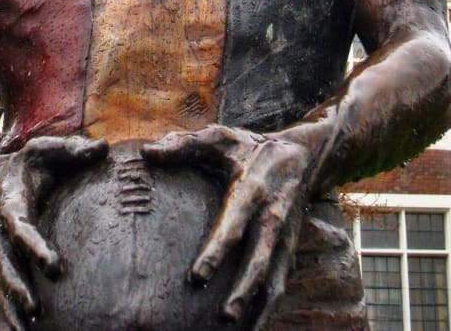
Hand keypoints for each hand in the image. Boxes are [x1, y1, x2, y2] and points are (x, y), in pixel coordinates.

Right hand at [0, 135, 107, 329]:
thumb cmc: (24, 166)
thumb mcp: (43, 150)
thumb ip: (71, 149)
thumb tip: (103, 148)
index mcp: (11, 206)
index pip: (22, 229)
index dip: (35, 247)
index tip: (53, 266)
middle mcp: (1, 233)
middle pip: (6, 265)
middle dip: (19, 287)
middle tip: (37, 308)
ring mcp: (0, 251)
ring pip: (3, 282)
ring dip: (14, 305)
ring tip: (31, 326)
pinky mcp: (6, 262)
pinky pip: (5, 289)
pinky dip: (11, 311)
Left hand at [143, 124, 315, 325]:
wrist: (304, 156)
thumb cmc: (250, 148)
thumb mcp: (220, 137)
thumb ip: (183, 145)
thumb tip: (146, 154)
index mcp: (252, 190)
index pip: (234, 225)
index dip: (217, 252)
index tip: (197, 277)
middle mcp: (272, 218)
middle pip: (259, 261)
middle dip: (242, 291)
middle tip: (223, 318)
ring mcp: (284, 238)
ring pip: (275, 280)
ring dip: (260, 308)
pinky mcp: (290, 250)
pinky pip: (281, 284)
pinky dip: (270, 309)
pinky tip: (253, 328)